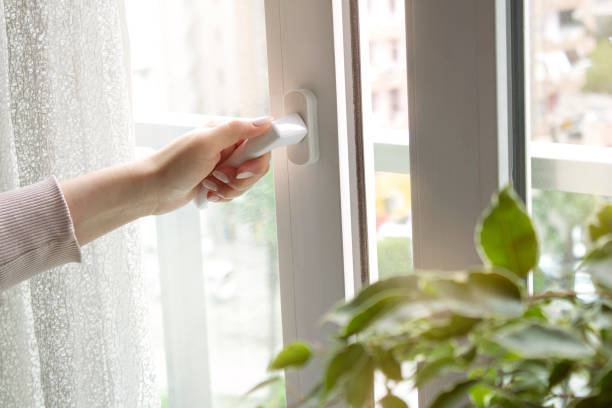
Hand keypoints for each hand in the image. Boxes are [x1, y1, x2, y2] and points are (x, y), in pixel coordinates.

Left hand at [147, 117, 272, 212]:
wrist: (153, 190)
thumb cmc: (174, 165)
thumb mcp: (207, 143)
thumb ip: (237, 130)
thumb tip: (265, 121)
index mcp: (226, 132)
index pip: (260, 141)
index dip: (257, 157)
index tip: (243, 167)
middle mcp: (227, 147)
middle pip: (256, 164)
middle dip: (241, 178)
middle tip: (221, 176)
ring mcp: (223, 166)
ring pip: (246, 181)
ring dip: (230, 188)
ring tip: (210, 184)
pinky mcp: (218, 182)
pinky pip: (235, 192)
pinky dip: (223, 195)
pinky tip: (207, 191)